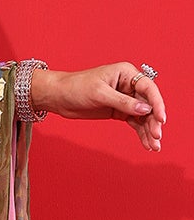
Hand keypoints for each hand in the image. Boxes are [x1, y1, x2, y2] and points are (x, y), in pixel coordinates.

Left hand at [30, 62, 165, 152]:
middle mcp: (128, 85)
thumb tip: (145, 109)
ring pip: (143, 116)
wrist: (58, 96)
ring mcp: (125, 99)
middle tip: (156, 137)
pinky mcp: (118, 111)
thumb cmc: (76, 87)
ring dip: (149, 130)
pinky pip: (134, 122)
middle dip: (154, 121)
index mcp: (126, 73)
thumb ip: (123, 102)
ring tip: (154, 146)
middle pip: (148, 104)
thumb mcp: (99, 93)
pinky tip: (146, 144)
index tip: (161, 119)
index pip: (148, 88)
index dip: (157, 104)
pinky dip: (140, 133)